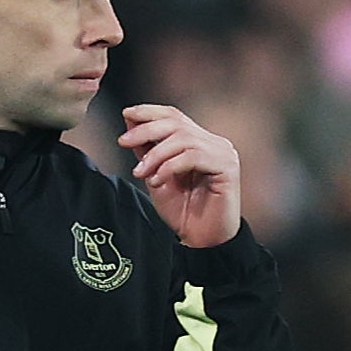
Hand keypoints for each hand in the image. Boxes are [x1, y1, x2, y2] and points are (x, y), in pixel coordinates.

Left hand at [118, 105, 241, 248]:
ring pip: (183, 139)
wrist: (201, 239)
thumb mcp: (156, 176)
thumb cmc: (181, 211)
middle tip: (123, 142)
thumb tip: (130, 122)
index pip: (174, 115)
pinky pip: (194, 156)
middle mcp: (214, 143)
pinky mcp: (228, 168)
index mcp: (199, 141)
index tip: (126, 114)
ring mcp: (223, 154)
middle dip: (146, 130)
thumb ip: (147, 152)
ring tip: (140, 173)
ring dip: (155, 155)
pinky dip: (170, 167)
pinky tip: (157, 181)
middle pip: (177, 123)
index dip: (150, 111)